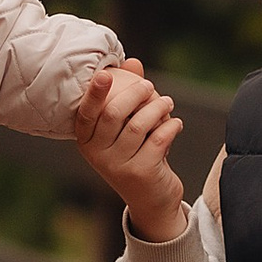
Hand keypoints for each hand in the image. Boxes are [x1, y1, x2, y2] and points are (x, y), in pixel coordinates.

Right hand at [74, 60, 184, 242]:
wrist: (150, 200)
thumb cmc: (135, 154)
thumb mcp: (125, 129)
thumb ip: (126, 93)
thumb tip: (132, 62)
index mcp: (87, 141)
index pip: (86, 113)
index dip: (94, 92)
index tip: (106, 73)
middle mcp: (97, 154)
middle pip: (114, 113)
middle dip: (135, 93)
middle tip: (150, 87)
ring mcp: (118, 165)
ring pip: (139, 124)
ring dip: (157, 108)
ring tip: (167, 102)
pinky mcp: (141, 173)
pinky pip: (159, 139)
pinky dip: (170, 126)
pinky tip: (175, 123)